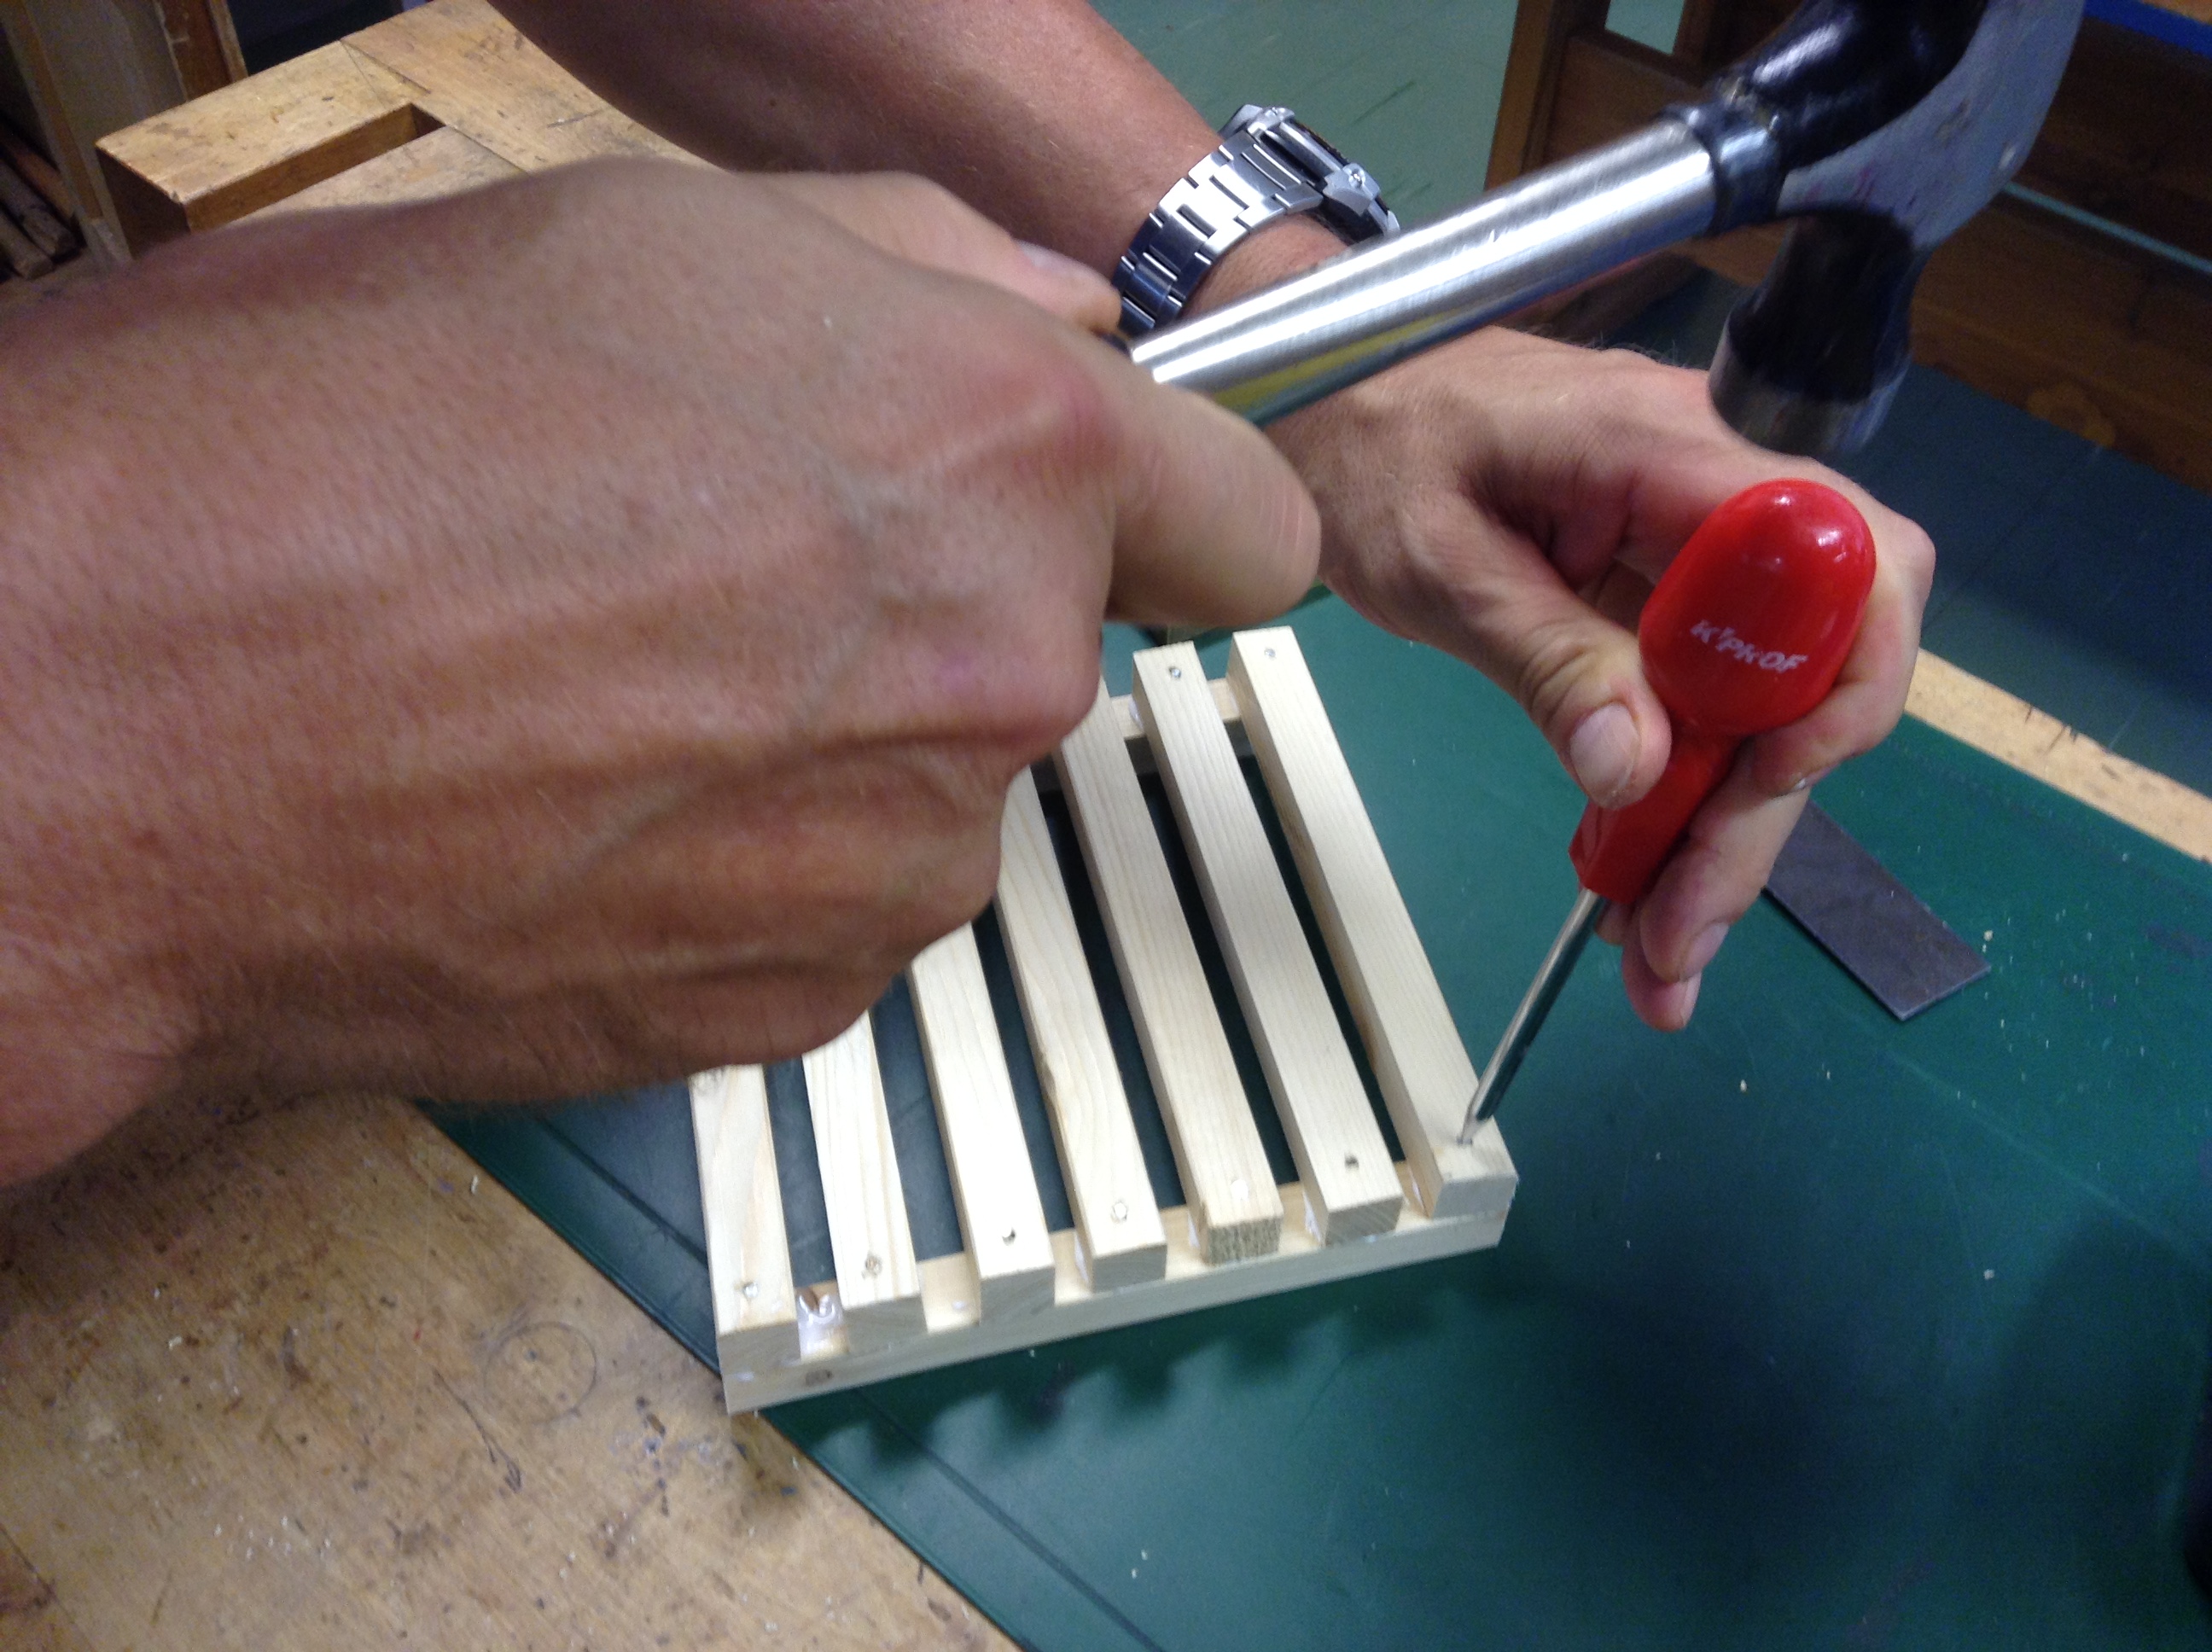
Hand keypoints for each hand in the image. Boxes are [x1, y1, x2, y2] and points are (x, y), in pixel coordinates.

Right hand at [0, 161, 1314, 1181]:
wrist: (123, 727)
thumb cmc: (331, 442)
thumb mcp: (642, 238)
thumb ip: (917, 271)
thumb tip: (1048, 312)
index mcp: (1003, 457)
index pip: (1249, 525)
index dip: (1174, 506)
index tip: (1105, 511)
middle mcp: (999, 684)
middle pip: (1058, 656)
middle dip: (937, 608)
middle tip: (720, 557)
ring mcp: (900, 873)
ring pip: (932, 792)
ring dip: (827, 742)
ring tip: (608, 679)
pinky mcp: (794, 1012)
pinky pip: (829, 912)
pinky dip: (744, 865)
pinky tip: (579, 802)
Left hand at [1260, 322, 1932, 1030]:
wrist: (1319, 399)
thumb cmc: (1366, 446)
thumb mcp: (1435, 564)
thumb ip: (1541, 656)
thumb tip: (1639, 768)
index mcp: (1668, 452)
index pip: (1846, 555)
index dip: (1840, 681)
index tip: (1762, 783)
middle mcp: (1707, 491)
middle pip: (1807, 661)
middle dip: (1755, 811)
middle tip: (1681, 932)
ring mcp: (1683, 542)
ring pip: (1755, 699)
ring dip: (1717, 830)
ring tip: (1659, 948)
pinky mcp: (1648, 587)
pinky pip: (1694, 695)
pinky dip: (1671, 793)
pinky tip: (1635, 878)